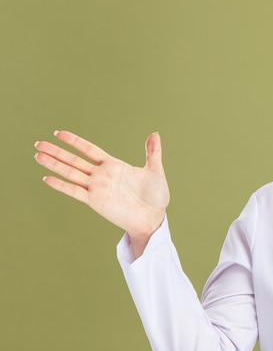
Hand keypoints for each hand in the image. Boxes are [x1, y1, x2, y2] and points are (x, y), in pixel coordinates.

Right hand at [35, 130, 169, 256]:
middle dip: (56, 152)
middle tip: (38, 143)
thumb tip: (155, 133)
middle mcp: (102, 176)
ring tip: (37, 155)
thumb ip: (152, 152)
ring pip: (71, 173)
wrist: (154, 218)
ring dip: (54, 165)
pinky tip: (46, 179)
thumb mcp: (155, 170)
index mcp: (114, 166)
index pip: (89, 150)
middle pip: (74, 160)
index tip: (59, 133)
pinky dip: (61, 185)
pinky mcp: (95, 201)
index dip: (75, 142)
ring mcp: (97, 188)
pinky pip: (75, 191)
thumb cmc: (156, 197)